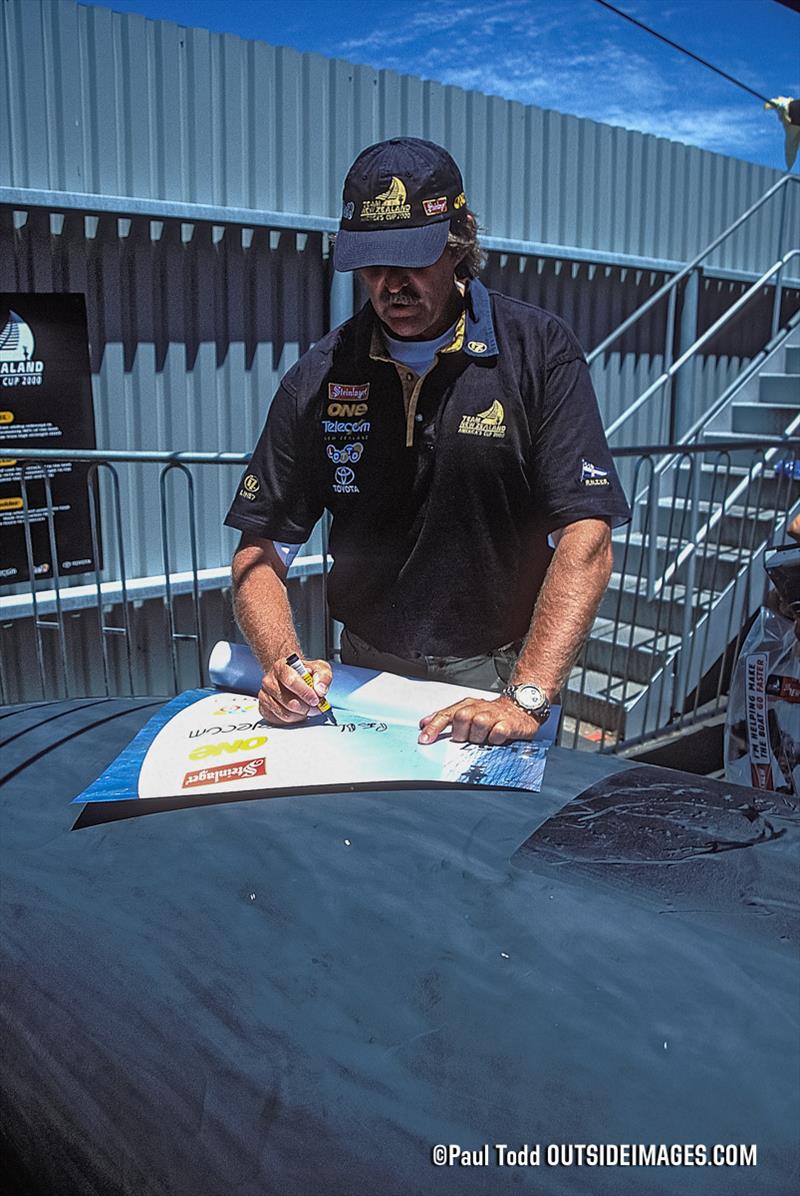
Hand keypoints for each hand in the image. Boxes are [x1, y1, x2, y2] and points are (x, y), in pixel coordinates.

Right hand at [258, 657, 332, 724]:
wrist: (291, 676)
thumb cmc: (304, 673)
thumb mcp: (319, 668)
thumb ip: (323, 677)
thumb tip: (320, 690)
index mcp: (281, 667)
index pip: (291, 681)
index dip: (305, 693)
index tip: (316, 699)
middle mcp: (269, 681)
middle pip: (289, 702)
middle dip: (307, 707)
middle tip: (316, 706)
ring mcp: (264, 695)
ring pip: (285, 714)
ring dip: (301, 714)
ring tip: (307, 708)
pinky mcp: (264, 708)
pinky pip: (280, 720)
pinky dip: (293, 719)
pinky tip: (298, 712)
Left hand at [418, 695, 538, 745]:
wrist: (520, 707)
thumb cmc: (491, 713)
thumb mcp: (466, 712)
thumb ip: (445, 718)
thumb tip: (424, 723)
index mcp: (466, 706)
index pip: (446, 715)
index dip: (434, 727)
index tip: (424, 740)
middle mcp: (479, 709)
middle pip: (461, 718)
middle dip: (461, 732)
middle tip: (467, 738)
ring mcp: (494, 716)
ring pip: (479, 724)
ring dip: (478, 737)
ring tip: (483, 739)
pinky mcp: (509, 724)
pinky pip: (498, 733)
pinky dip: (495, 739)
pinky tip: (495, 739)